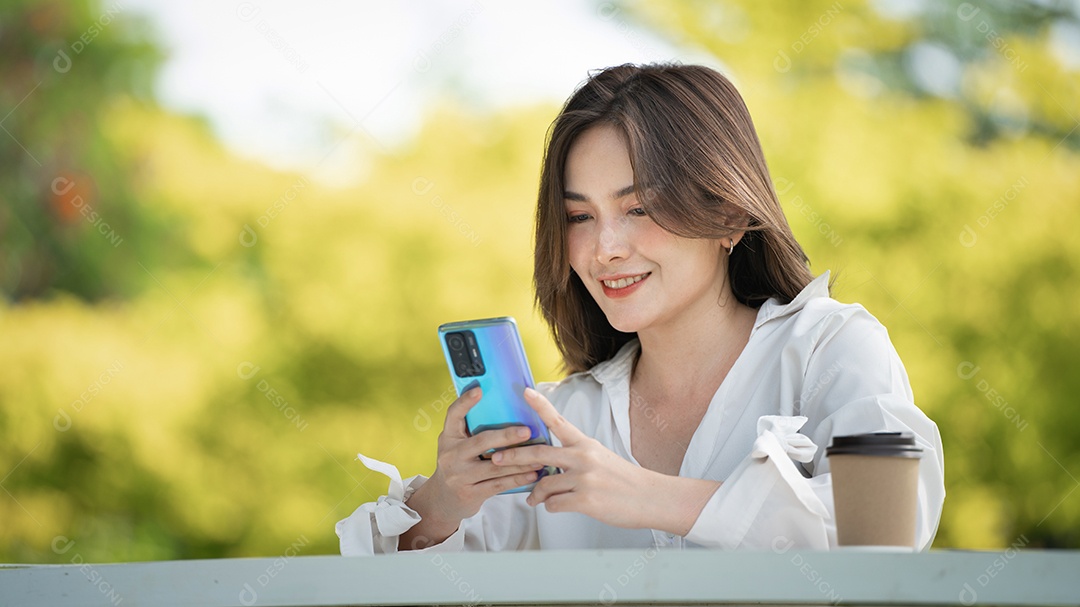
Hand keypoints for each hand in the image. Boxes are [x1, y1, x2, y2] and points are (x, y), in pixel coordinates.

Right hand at [409, 387, 546, 532]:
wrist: (442, 499)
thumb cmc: (458, 465)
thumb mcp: (457, 446)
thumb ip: (472, 431)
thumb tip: (506, 411)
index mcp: (448, 438)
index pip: (453, 415)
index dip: (465, 401)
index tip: (480, 390)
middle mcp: (451, 455)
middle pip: (481, 441)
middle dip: (506, 436)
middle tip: (527, 431)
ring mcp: (459, 476)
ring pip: (495, 466)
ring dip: (520, 461)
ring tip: (539, 456)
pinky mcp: (470, 493)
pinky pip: (498, 484)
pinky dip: (517, 479)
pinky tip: (532, 474)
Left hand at [490, 387, 662, 528]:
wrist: (650, 498)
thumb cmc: (624, 480)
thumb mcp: (601, 459)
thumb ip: (574, 459)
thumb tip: (549, 468)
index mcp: (586, 444)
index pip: (559, 420)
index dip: (540, 406)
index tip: (524, 391)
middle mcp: (583, 457)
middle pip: (539, 454)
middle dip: (513, 456)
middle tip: (496, 459)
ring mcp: (584, 479)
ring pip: (543, 484)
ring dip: (535, 494)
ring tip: (532, 498)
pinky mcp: (585, 500)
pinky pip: (554, 504)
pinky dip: (550, 507)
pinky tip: (553, 507)